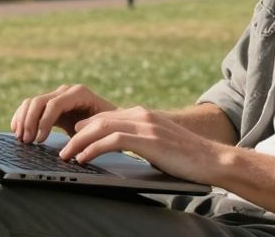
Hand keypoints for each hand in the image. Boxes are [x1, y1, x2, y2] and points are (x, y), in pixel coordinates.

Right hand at [10, 84, 115, 143]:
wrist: (113, 121)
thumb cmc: (110, 127)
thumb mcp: (102, 130)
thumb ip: (88, 134)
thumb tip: (72, 148)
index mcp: (79, 93)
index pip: (54, 104)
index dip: (44, 122)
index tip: (39, 141)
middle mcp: (66, 91)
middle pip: (39, 101)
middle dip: (30, 122)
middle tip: (26, 141)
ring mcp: (57, 96)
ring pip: (32, 102)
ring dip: (23, 120)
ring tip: (21, 138)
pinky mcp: (50, 104)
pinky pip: (31, 106)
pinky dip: (22, 117)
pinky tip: (17, 130)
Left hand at [57, 105, 220, 183]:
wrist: (212, 159)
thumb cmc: (186, 158)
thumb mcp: (158, 144)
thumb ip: (139, 140)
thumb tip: (118, 147)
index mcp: (143, 114)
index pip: (106, 116)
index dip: (86, 127)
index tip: (71, 139)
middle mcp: (142, 115)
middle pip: (98, 119)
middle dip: (76, 134)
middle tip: (62, 148)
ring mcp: (145, 125)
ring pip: (101, 128)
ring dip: (79, 142)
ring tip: (66, 155)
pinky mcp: (147, 139)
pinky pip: (111, 140)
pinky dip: (93, 148)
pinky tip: (83, 157)